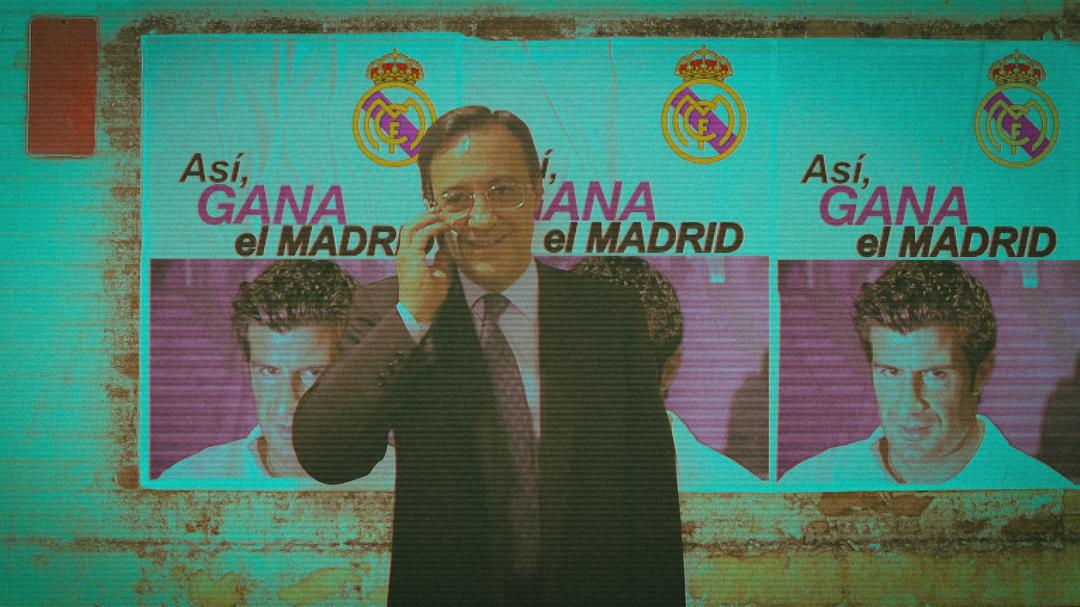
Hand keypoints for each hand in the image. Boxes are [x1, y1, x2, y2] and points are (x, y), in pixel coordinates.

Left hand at [397, 208, 451, 323]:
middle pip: (410, 226)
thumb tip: (446, 246)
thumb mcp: (442, 279)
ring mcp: (401, 256)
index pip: (423, 234)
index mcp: (412, 259)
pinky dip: (419, 231)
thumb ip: (444, 259)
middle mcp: (403, 255)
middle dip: (426, 217)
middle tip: (441, 212)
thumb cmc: (427, 299)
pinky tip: (430, 231)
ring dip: (420, 221)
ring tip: (435, 217)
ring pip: (407, 230)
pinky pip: (408, 238)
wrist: (413, 311)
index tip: (449, 224)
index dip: (437, 226)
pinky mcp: (403, 259)